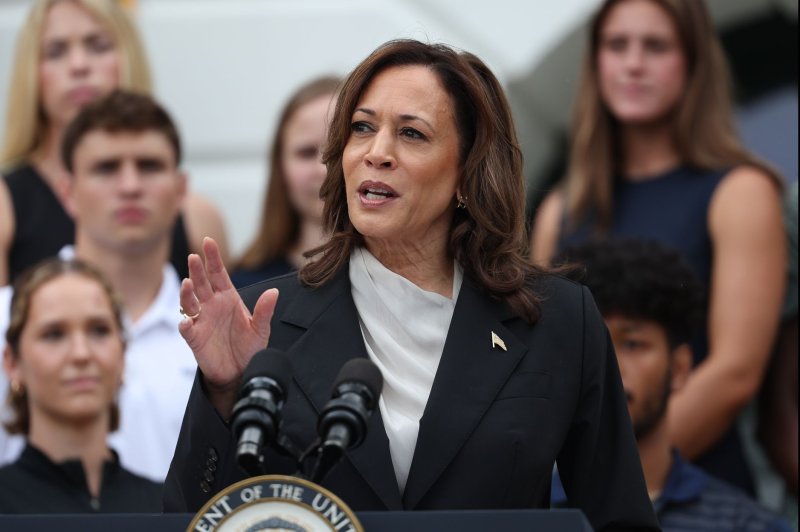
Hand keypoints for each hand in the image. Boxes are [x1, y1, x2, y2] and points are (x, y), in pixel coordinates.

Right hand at [179, 237, 278, 417]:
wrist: (240, 372)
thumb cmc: (249, 347)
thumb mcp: (261, 329)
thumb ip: (265, 310)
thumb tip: (274, 291)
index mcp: (228, 298)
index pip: (218, 274)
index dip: (213, 258)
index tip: (208, 241)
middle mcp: (212, 306)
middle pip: (202, 283)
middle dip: (197, 270)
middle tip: (194, 257)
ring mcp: (202, 320)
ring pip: (189, 302)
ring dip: (187, 293)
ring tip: (188, 283)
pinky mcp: (195, 338)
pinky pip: (187, 329)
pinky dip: (185, 324)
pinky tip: (187, 320)